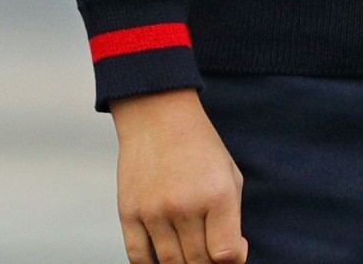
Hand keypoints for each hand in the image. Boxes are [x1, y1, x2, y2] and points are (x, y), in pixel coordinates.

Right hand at [109, 89, 247, 263]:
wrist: (157, 115)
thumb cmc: (199, 147)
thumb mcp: (229, 176)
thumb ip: (233, 220)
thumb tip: (227, 259)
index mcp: (217, 196)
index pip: (226, 255)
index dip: (233, 260)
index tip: (230, 251)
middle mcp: (185, 206)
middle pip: (199, 263)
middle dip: (207, 263)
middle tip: (207, 249)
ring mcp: (154, 211)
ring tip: (188, 251)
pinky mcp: (129, 212)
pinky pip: (138, 257)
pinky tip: (162, 258)